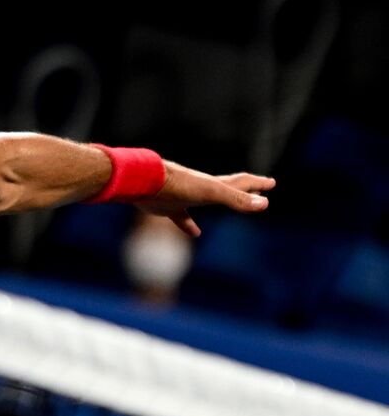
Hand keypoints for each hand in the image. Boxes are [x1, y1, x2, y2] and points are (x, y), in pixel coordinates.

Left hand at [136, 162, 274, 236]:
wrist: (144, 183)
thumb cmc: (178, 185)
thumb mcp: (211, 192)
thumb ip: (236, 198)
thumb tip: (264, 203)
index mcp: (214, 185)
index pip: (241, 182)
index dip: (257, 183)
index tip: (271, 183)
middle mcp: (202, 189)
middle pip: (228, 189)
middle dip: (246, 190)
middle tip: (261, 190)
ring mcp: (185, 197)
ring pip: (207, 201)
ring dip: (222, 203)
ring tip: (234, 208)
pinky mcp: (169, 207)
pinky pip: (183, 217)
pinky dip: (190, 225)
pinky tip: (195, 233)